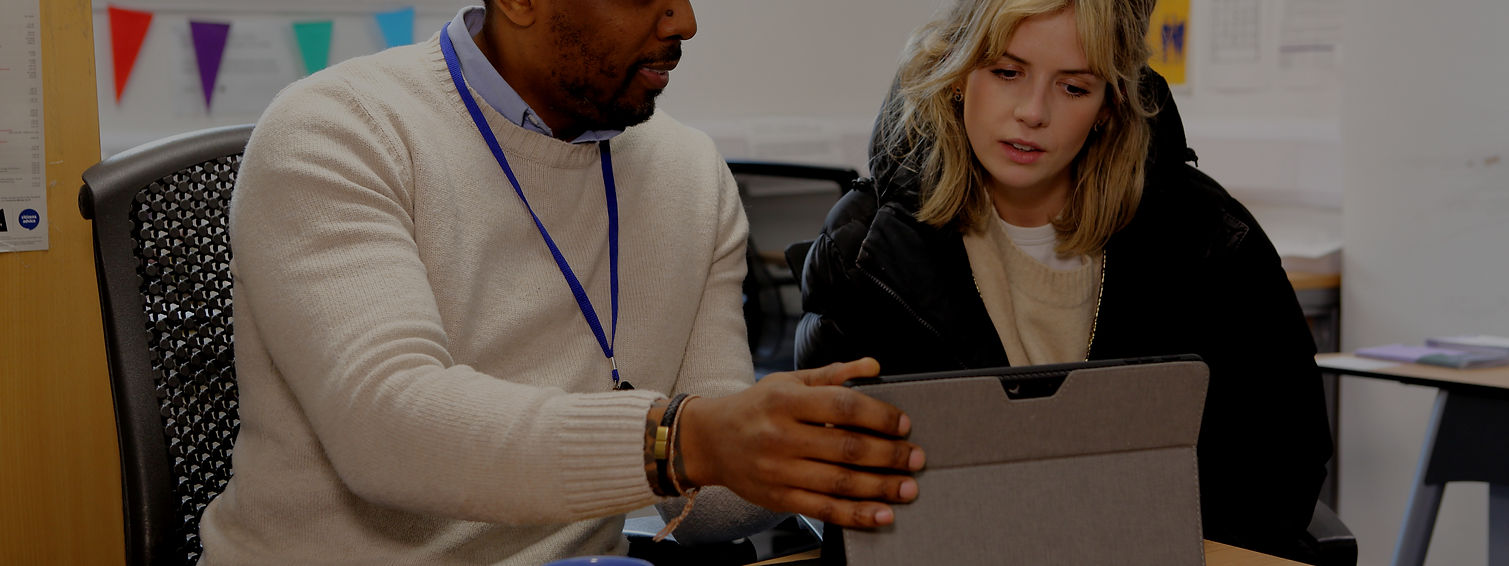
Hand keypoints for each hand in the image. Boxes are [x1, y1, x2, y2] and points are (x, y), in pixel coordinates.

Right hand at [676, 358, 924, 527]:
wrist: (709, 441)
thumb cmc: (754, 407)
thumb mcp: (788, 381)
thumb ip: (832, 374)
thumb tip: (874, 366)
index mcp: (786, 400)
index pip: (842, 406)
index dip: (879, 416)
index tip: (903, 424)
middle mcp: (781, 435)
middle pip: (846, 447)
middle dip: (889, 455)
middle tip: (916, 458)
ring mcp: (779, 470)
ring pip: (839, 482)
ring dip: (880, 487)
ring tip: (907, 487)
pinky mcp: (779, 498)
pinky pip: (824, 510)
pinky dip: (856, 515)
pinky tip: (881, 514)